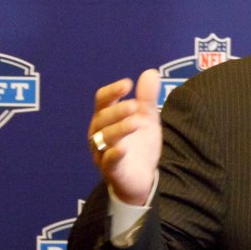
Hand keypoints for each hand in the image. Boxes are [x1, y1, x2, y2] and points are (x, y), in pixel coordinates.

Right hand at [87, 69, 161, 205]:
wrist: (143, 177)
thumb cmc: (140, 144)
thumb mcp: (147, 119)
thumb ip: (147, 98)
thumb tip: (151, 72)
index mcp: (106, 118)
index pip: (102, 100)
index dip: (112, 91)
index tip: (127, 84)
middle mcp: (99, 133)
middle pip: (101, 118)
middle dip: (117, 111)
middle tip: (135, 106)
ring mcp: (102, 152)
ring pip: (103, 138)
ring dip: (119, 129)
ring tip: (137, 122)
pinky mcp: (111, 170)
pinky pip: (108, 162)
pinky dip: (114, 154)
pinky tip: (124, 148)